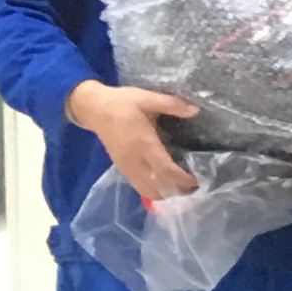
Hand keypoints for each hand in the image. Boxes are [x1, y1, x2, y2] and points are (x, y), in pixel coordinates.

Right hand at [67, 80, 198, 199]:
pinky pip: (138, 186)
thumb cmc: (122, 103)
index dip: (182, 179)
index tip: (197, 180)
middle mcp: (135, 160)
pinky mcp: (121, 167)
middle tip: (194, 186)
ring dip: (165, 192)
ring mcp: (126, 166)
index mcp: (144, 144)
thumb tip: (194, 110)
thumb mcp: (146, 98)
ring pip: (146, 190)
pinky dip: (153, 189)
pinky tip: (164, 182)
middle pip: (157, 187)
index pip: (165, 170)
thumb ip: (171, 104)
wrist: (93, 108)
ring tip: (181, 186)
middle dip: (177, 190)